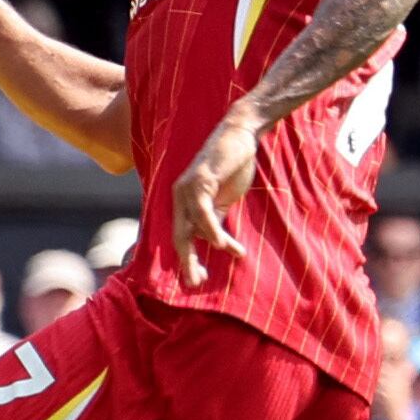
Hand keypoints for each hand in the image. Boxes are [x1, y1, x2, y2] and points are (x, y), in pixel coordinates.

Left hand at [170, 112, 259, 287]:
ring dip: (201, 249)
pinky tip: (219, 243)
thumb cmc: (232, 166)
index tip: (197, 279)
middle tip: (195, 283)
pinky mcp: (200, 179)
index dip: (187, 259)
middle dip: (186, 262)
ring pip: (188, 227)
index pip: (181, 236)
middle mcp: (179, 197)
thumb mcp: (224, 200)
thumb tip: (214, 243)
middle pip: (178, 236)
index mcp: (184, 203)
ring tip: (213, 266)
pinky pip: (201, 210)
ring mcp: (187, 188)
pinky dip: (209, 228)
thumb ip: (216, 219)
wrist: (241, 136)